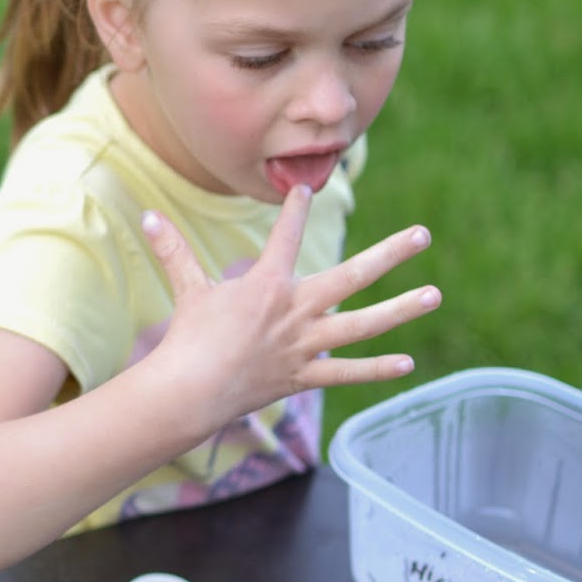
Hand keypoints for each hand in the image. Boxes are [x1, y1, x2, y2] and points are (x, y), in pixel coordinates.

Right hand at [139, 185, 439, 418]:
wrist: (190, 391)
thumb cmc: (187, 339)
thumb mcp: (186, 289)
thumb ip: (173, 251)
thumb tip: (147, 216)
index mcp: (266, 285)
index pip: (286, 237)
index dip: (296, 211)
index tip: (308, 190)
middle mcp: (294, 312)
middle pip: (351, 278)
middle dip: (390, 254)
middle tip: (422, 235)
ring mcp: (304, 346)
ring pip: (362, 326)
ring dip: (400, 310)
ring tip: (433, 295)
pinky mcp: (304, 376)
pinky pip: (347, 373)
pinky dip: (376, 369)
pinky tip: (407, 362)